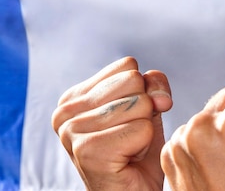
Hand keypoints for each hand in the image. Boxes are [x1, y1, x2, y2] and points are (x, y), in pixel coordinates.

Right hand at [52, 56, 172, 190]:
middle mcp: (64, 112)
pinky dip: (144, 145)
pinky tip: (127, 160)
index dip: (140, 90)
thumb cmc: (136, 152)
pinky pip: (142, 129)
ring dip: (143, 129)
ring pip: (140, 104)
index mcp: (72, 97)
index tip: (126, 119)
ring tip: (127, 149)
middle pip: (133, 81)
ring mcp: (72, 132)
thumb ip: (153, 84)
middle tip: (127, 137)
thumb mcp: (146, 106)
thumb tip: (160, 99)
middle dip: (142, 110)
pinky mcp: (88, 152)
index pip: (127, 66)